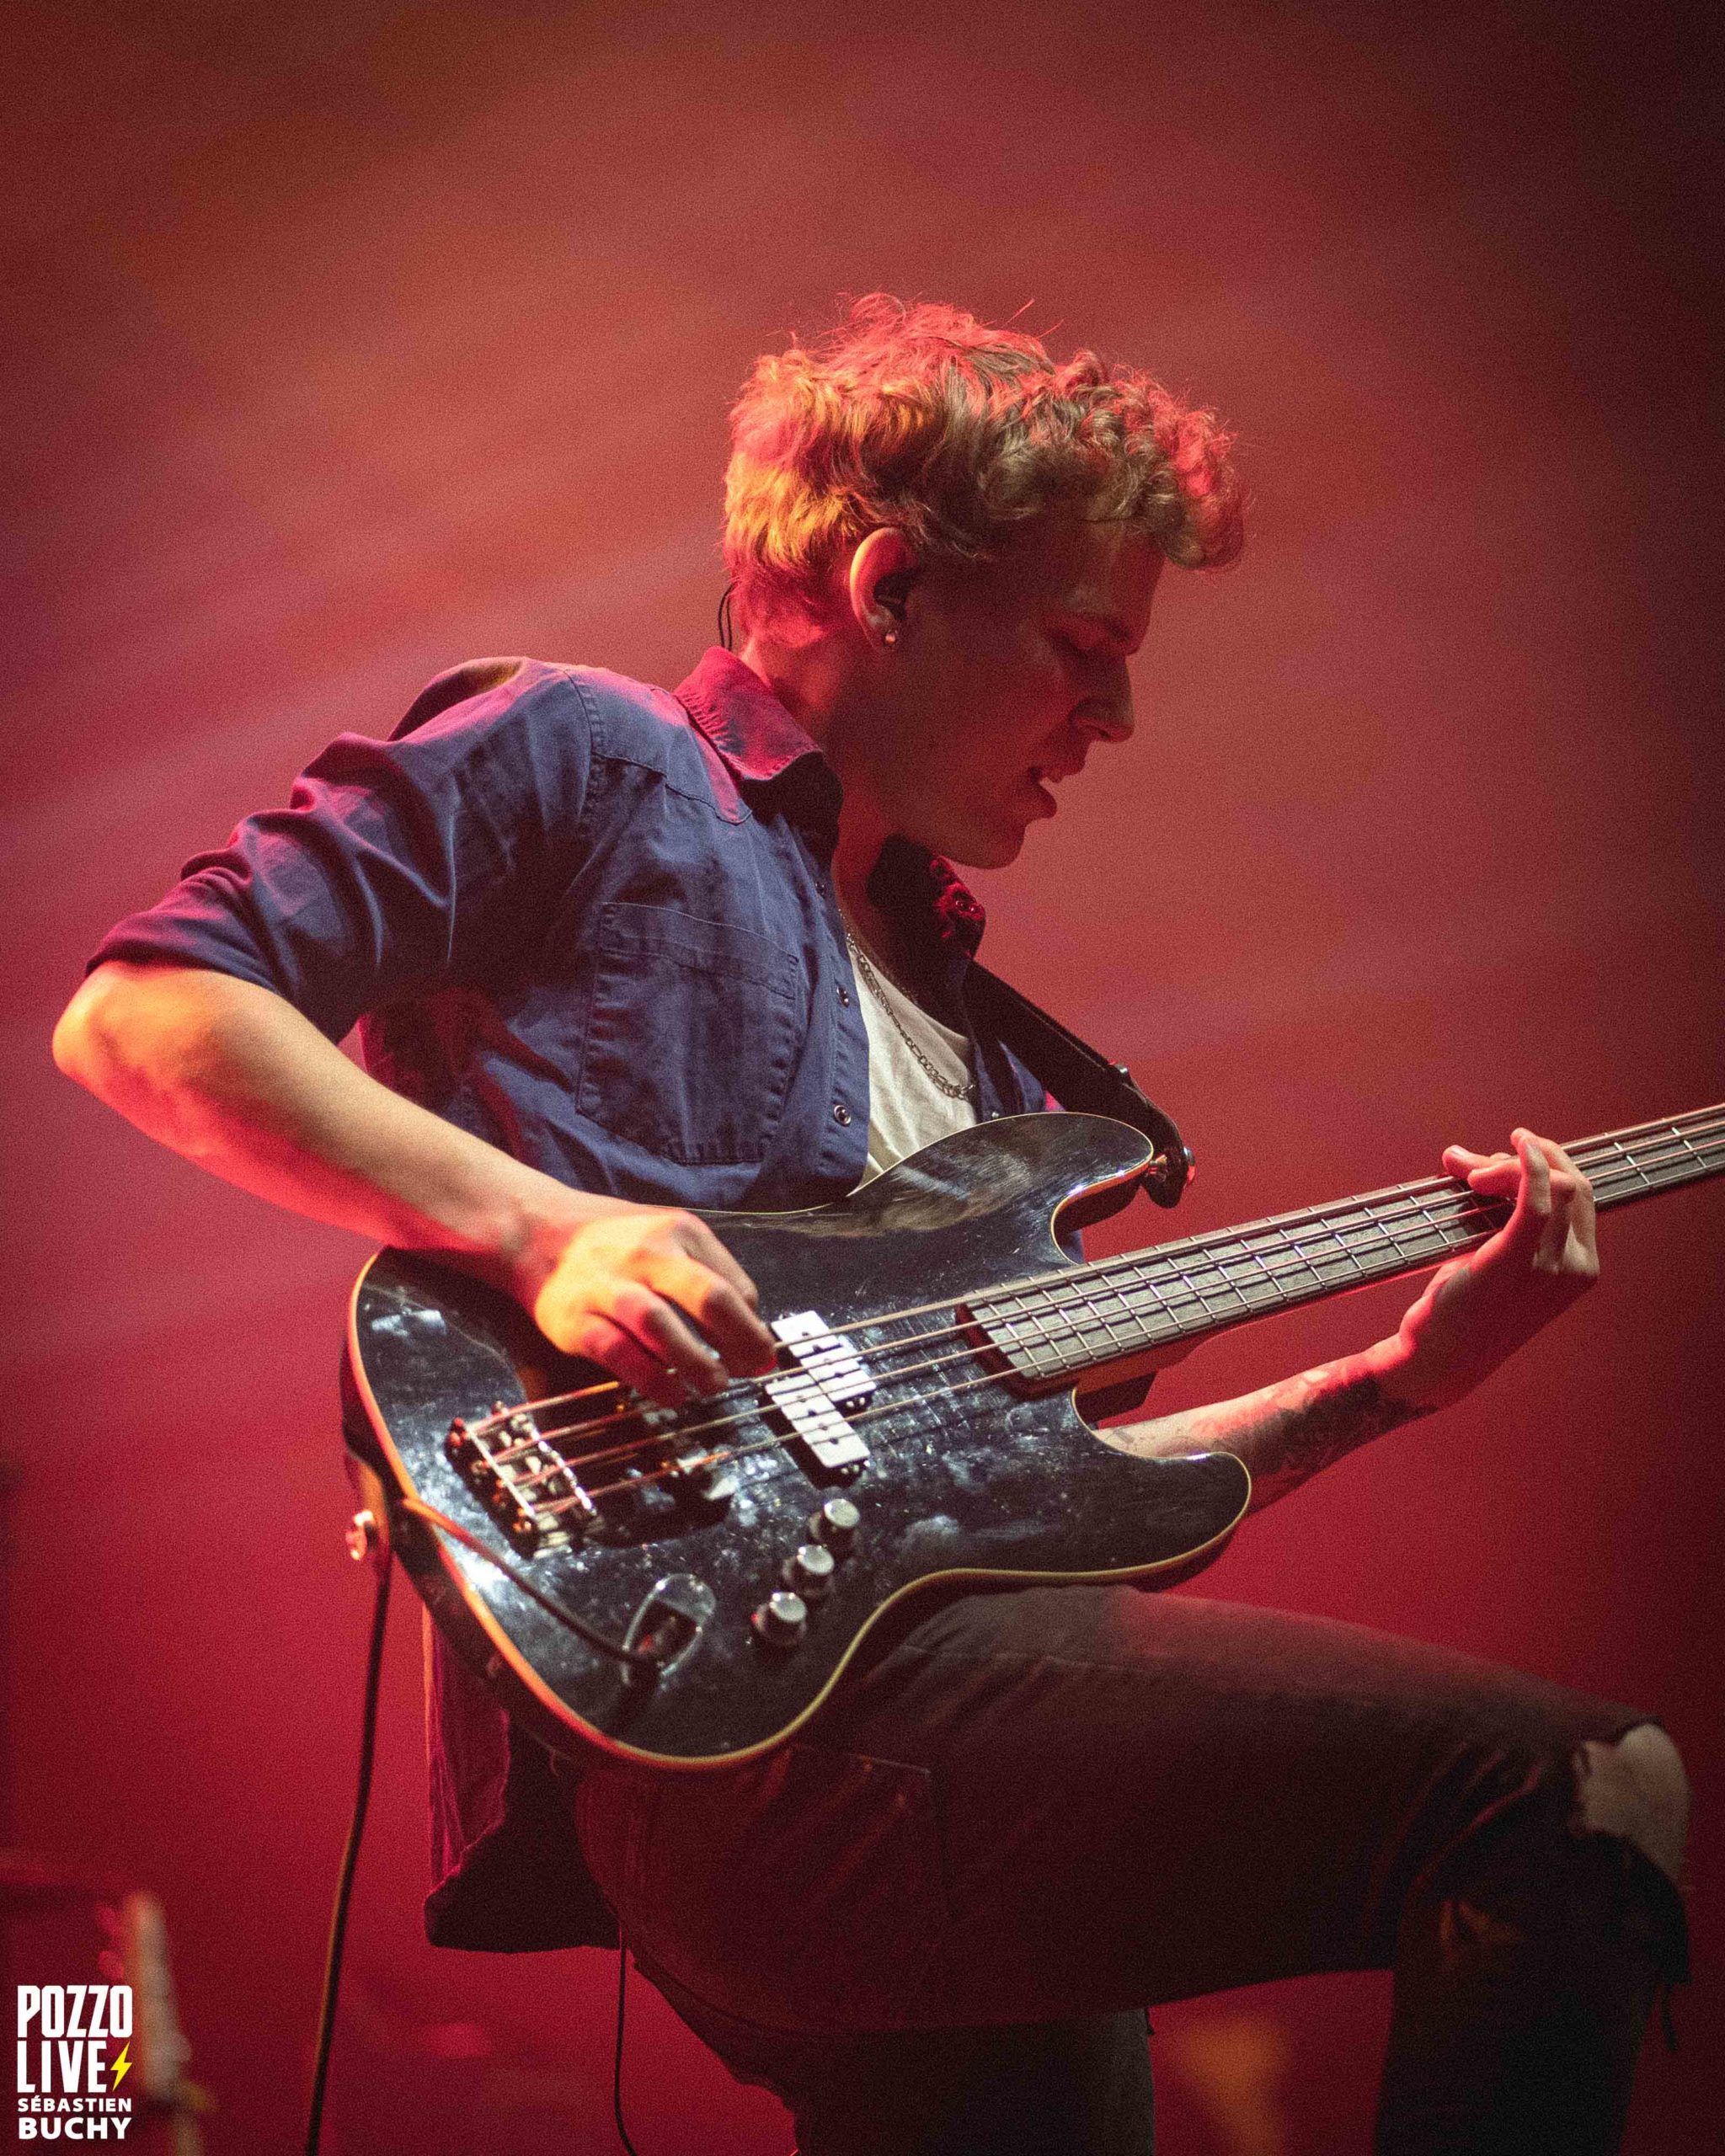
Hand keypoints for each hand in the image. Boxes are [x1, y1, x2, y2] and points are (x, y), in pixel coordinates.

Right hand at [524, 1204, 778, 1407]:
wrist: (536, 1230)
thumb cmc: (617, 1242)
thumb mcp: (669, 1238)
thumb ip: (710, 1276)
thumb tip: (753, 1336)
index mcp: (679, 1231)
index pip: (734, 1286)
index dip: (753, 1328)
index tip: (758, 1355)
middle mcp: (646, 1253)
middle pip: (708, 1297)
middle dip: (740, 1342)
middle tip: (750, 1371)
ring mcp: (608, 1285)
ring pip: (660, 1324)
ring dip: (696, 1362)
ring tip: (714, 1385)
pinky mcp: (575, 1319)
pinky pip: (618, 1352)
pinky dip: (651, 1378)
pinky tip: (672, 1394)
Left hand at [1375, 1129, 1598, 1413]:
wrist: (1440, 1358)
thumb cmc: (1464, 1308)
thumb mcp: (1499, 1261)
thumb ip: (1504, 1218)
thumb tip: (1476, 1160)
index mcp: (1582, 1268)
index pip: (1580, 1196)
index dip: (1547, 1165)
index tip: (1503, 1157)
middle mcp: (1576, 1268)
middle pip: (1568, 1184)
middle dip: (1526, 1159)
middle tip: (1474, 1163)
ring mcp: (1551, 1268)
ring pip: (1549, 1186)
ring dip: (1503, 1165)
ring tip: (1465, 1169)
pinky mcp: (1515, 1263)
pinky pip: (1538, 1201)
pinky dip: (1529, 1167)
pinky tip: (1519, 1146)